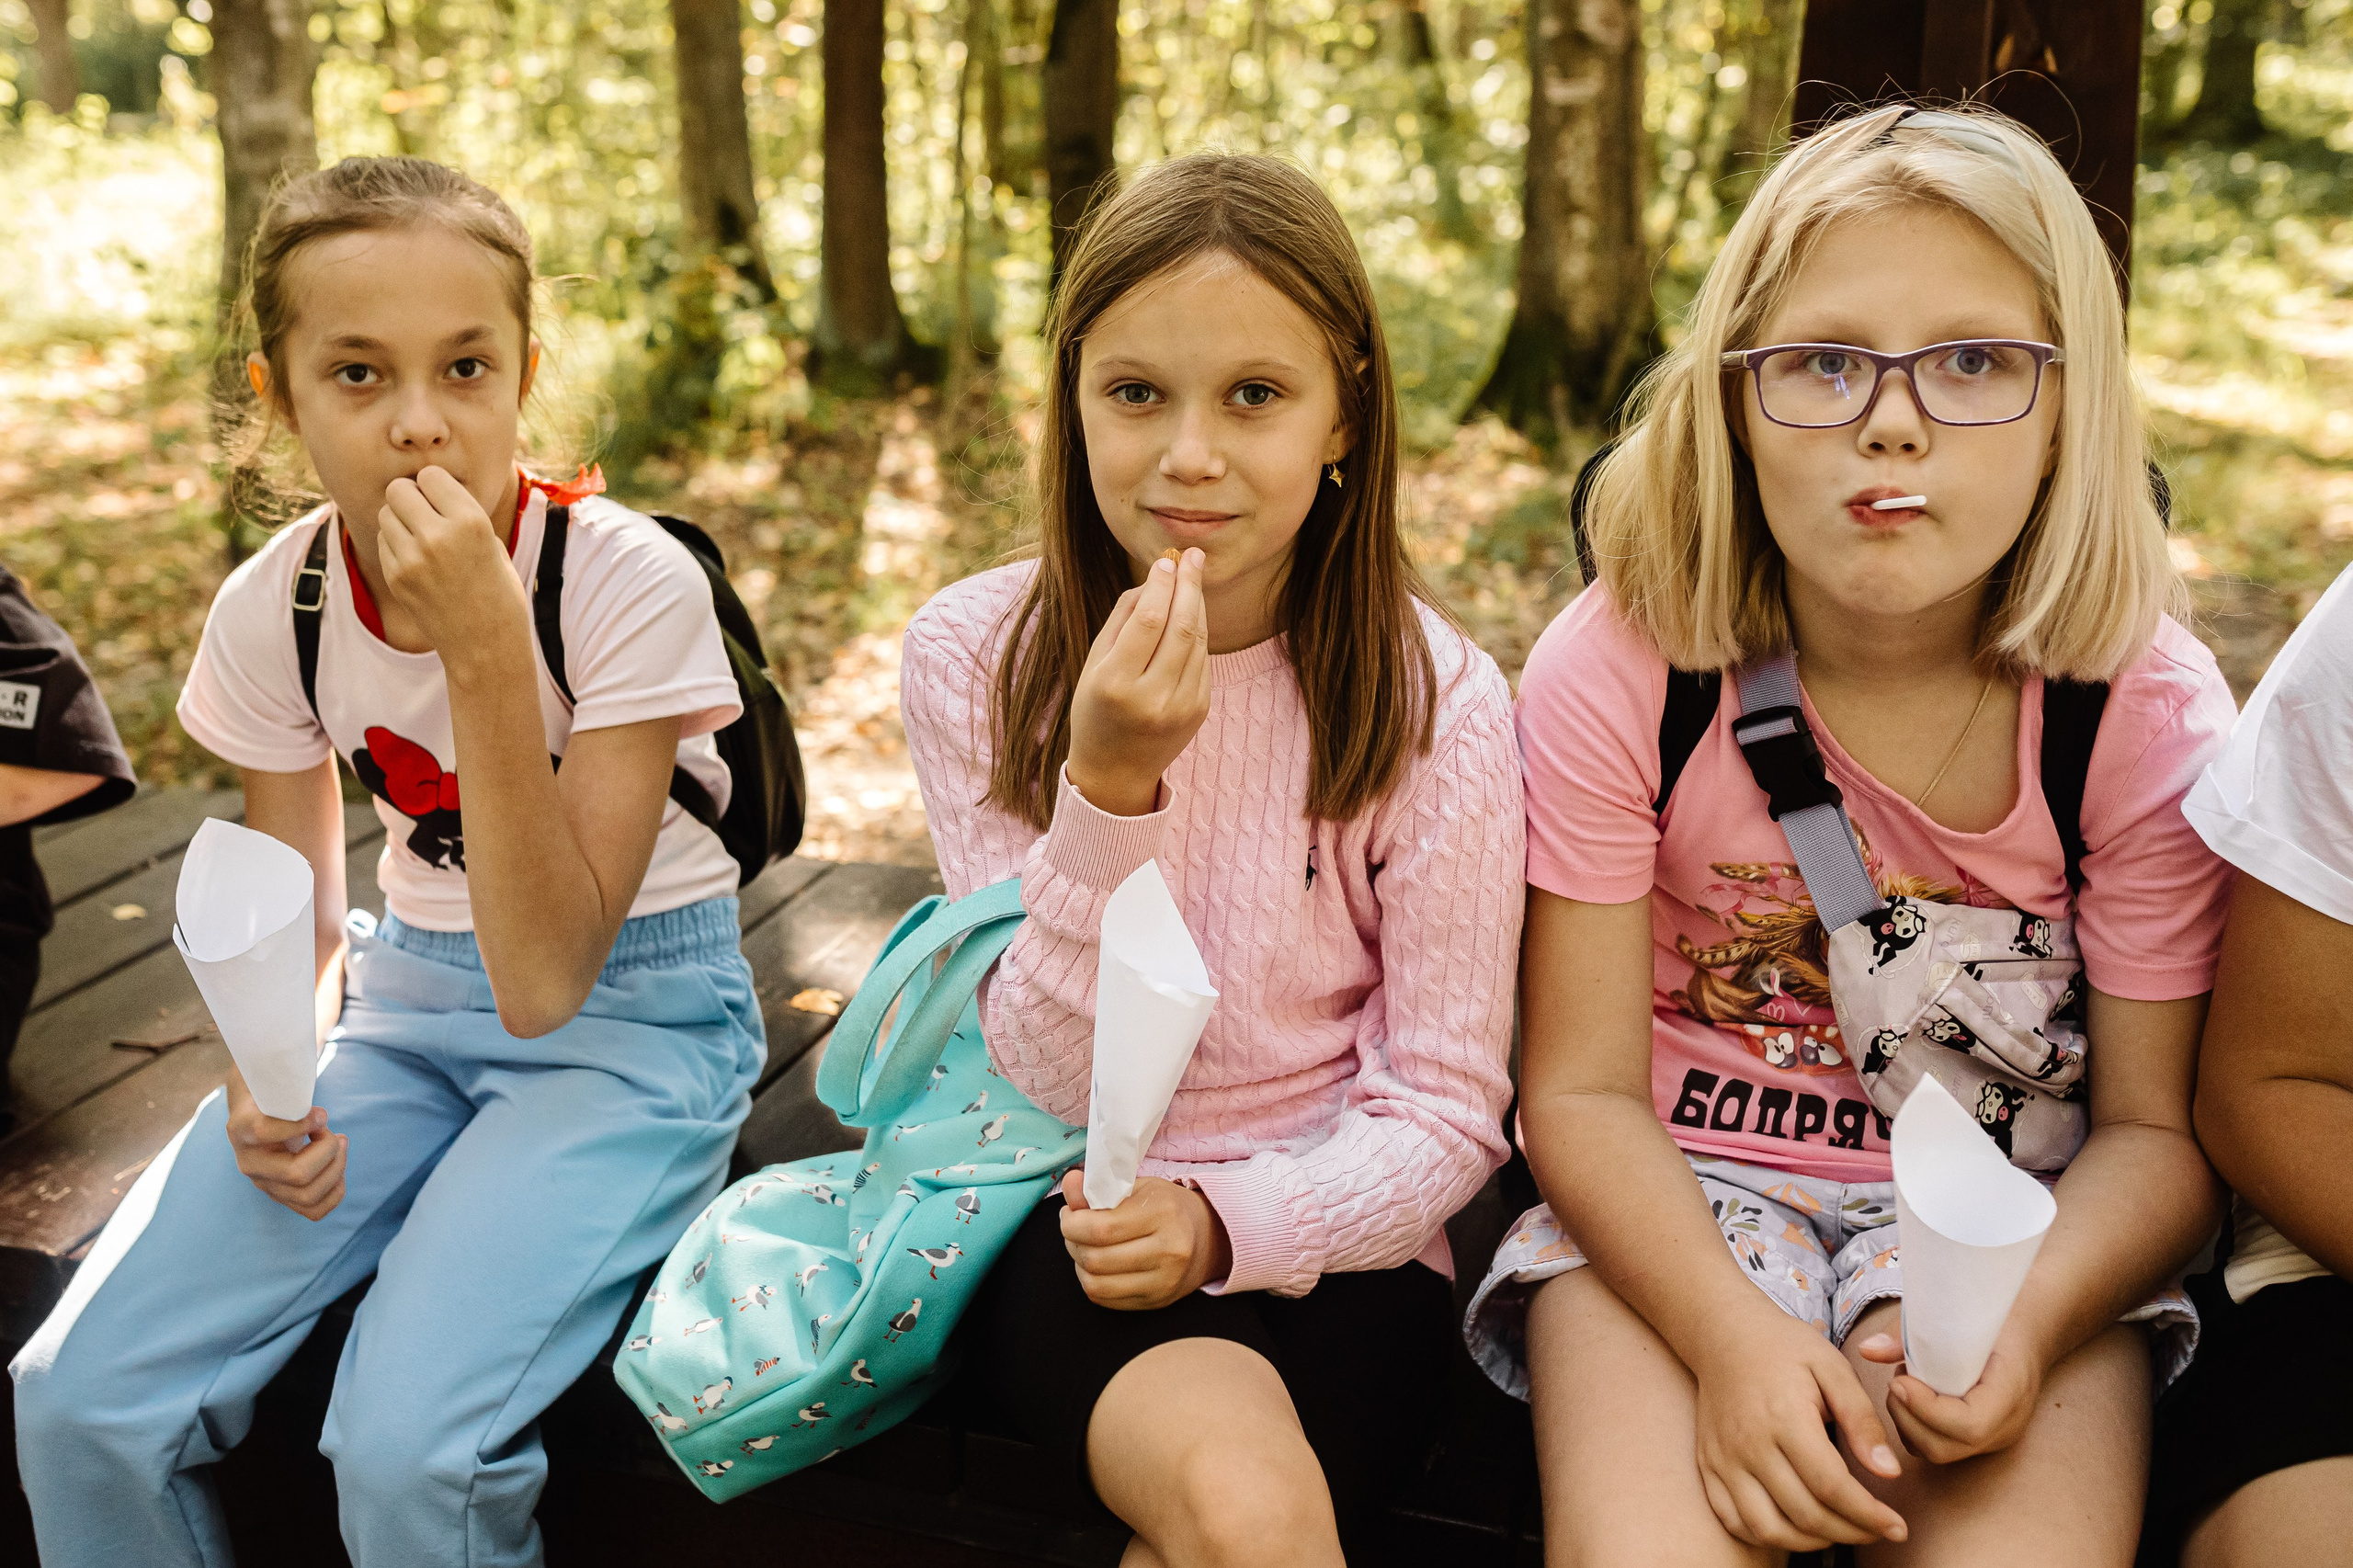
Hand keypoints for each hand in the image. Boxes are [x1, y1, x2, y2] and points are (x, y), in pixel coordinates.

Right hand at [223, 1063, 347, 1220]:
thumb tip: (301, 1018)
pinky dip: (336, 1191)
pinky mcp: (281, 1194)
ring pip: (309, 1194)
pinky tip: (338, 1165)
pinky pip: (314, 1211)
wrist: (257, 1108)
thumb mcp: (269, 1064)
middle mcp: (248, 1161)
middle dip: (329, 1150)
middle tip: (333, 1129)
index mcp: (241, 1127)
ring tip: (339, 1143)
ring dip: (337, 1169)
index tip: (322, 1112)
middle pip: (298, 1174)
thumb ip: (277, 1051)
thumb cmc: (271, 1082)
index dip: (301, 1124)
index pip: (265, 1133)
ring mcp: (264, 1182)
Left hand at [376, 465, 530, 668]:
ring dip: (400, 520)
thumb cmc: (498, 591)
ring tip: (422, 539)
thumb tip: (426, 488)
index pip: (430, 476)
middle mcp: (438, 536)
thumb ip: (461, 514)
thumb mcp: (493, 543)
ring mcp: (412, 559)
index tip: (444, 500)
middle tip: (425, 514)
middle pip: (398, 490)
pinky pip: (383, 542)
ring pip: (385, 514)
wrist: (487, 646)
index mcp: (471, 522)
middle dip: (410, 497)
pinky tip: (418, 561)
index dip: (436, 485)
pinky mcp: (396, 578)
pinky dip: (396, 544)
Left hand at [1059, 1170, 1231, 1310]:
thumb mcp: (1138, 1187)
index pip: (1100, 1229)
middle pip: (1095, 1258)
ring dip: (1079, 1265)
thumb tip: (1070, 1183)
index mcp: (1163, 1213)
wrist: (1208, 1239)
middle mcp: (1168, 1251)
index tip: (1068, 1215)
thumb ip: (1099, 1188)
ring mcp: (1164, 1281)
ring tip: (1084, 1247)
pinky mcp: (1157, 1302)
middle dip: (1072, 1243)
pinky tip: (1098, 1266)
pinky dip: (1092, 1282)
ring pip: (1096, 1284)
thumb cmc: (1168, 1207)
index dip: (1072, 1224)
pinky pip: (1105, 1299)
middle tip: (1073, 1229)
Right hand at [1065, 549, 1209, 817]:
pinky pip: (1202, 661)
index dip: (1161, 585)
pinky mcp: (1199, 711)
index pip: (1148, 621)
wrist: (1115, 770)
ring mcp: (1180, 707)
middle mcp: (1151, 698)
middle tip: (1194, 556)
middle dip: (1190, 586)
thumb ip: (1122, 618)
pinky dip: (1198, 634)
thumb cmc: (1096, 708)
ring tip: (1193, 579)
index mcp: (1116, 684)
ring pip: (1197, 641)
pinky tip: (1191, 616)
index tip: (1167, 560)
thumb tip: (1156, 579)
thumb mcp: (1095, 663)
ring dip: (1197, 605)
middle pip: (1181, 627)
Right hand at [1689, 1311, 1908, 1550]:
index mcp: (1784, 1417)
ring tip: (1841, 1531)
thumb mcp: (1833, 1369)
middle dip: (1852, 1532)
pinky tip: (1797, 1528)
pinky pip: (1736, 1522)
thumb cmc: (1785, 1347)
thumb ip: (1862, 1419)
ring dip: (1812, 1543)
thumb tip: (1889, 1472)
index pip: (1831, 1486)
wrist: (1723, 1333)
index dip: (1869, 1515)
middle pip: (1805, 1514)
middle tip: (1879, 1530)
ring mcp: (1724, 1460)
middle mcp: (1749, 1444)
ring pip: (1769, 1529)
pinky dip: (1769, 1537)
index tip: (1897, 1527)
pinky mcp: (1709, 1467)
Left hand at [1856, 1320, 2044, 1462]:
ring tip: (1904, 1384)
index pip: (1970, 1425)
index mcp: (2012, 1390)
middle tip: (1896, 1379)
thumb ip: (1911, 1332)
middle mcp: (2007, 1423)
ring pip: (1938, 1451)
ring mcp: (1995, 1436)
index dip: (1926, 1409)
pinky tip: (1913, 1395)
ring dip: (1907, 1422)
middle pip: (1946, 1447)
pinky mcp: (1980, 1439)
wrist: (2029, 1328)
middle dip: (1906, 1417)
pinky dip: (1914, 1426)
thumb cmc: (1993, 1315)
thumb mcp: (1958, 1311)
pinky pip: (1939, 1446)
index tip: (1899, 1379)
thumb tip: (1868, 1350)